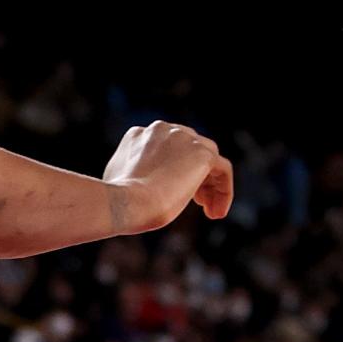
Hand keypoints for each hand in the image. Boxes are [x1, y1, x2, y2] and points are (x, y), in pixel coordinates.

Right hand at [102, 122, 233, 233]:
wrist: (126, 203)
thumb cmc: (118, 202)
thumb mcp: (120, 181)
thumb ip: (137, 172)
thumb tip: (144, 180)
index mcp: (140, 135)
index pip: (168, 148)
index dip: (174, 169)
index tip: (172, 192)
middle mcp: (164, 129)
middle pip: (190, 150)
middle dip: (195, 175)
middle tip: (198, 201)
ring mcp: (185, 138)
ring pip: (208, 159)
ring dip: (210, 184)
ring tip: (210, 209)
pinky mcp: (203, 154)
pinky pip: (223, 169)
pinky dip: (224, 190)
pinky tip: (217, 212)